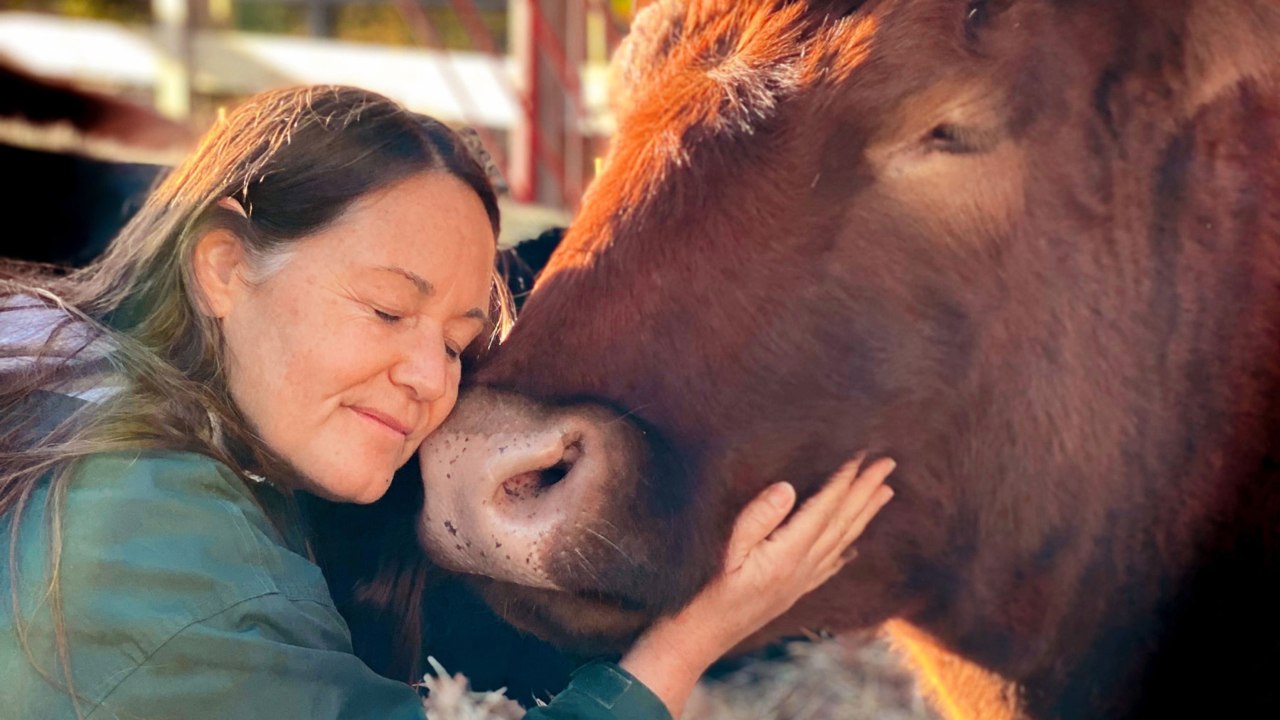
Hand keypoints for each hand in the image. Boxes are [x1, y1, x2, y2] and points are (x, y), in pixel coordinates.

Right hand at [618, 454, 895, 716]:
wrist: (692, 642)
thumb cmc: (700, 594)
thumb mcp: (722, 550)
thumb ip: (757, 519)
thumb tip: (788, 488)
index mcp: (786, 555)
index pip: (824, 508)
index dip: (844, 479)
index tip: (862, 451)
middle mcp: (800, 570)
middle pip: (842, 523)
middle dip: (866, 491)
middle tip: (889, 463)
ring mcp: (797, 584)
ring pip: (841, 542)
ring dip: (863, 515)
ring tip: (885, 492)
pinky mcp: (788, 594)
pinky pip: (828, 566)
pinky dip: (845, 549)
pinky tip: (854, 546)